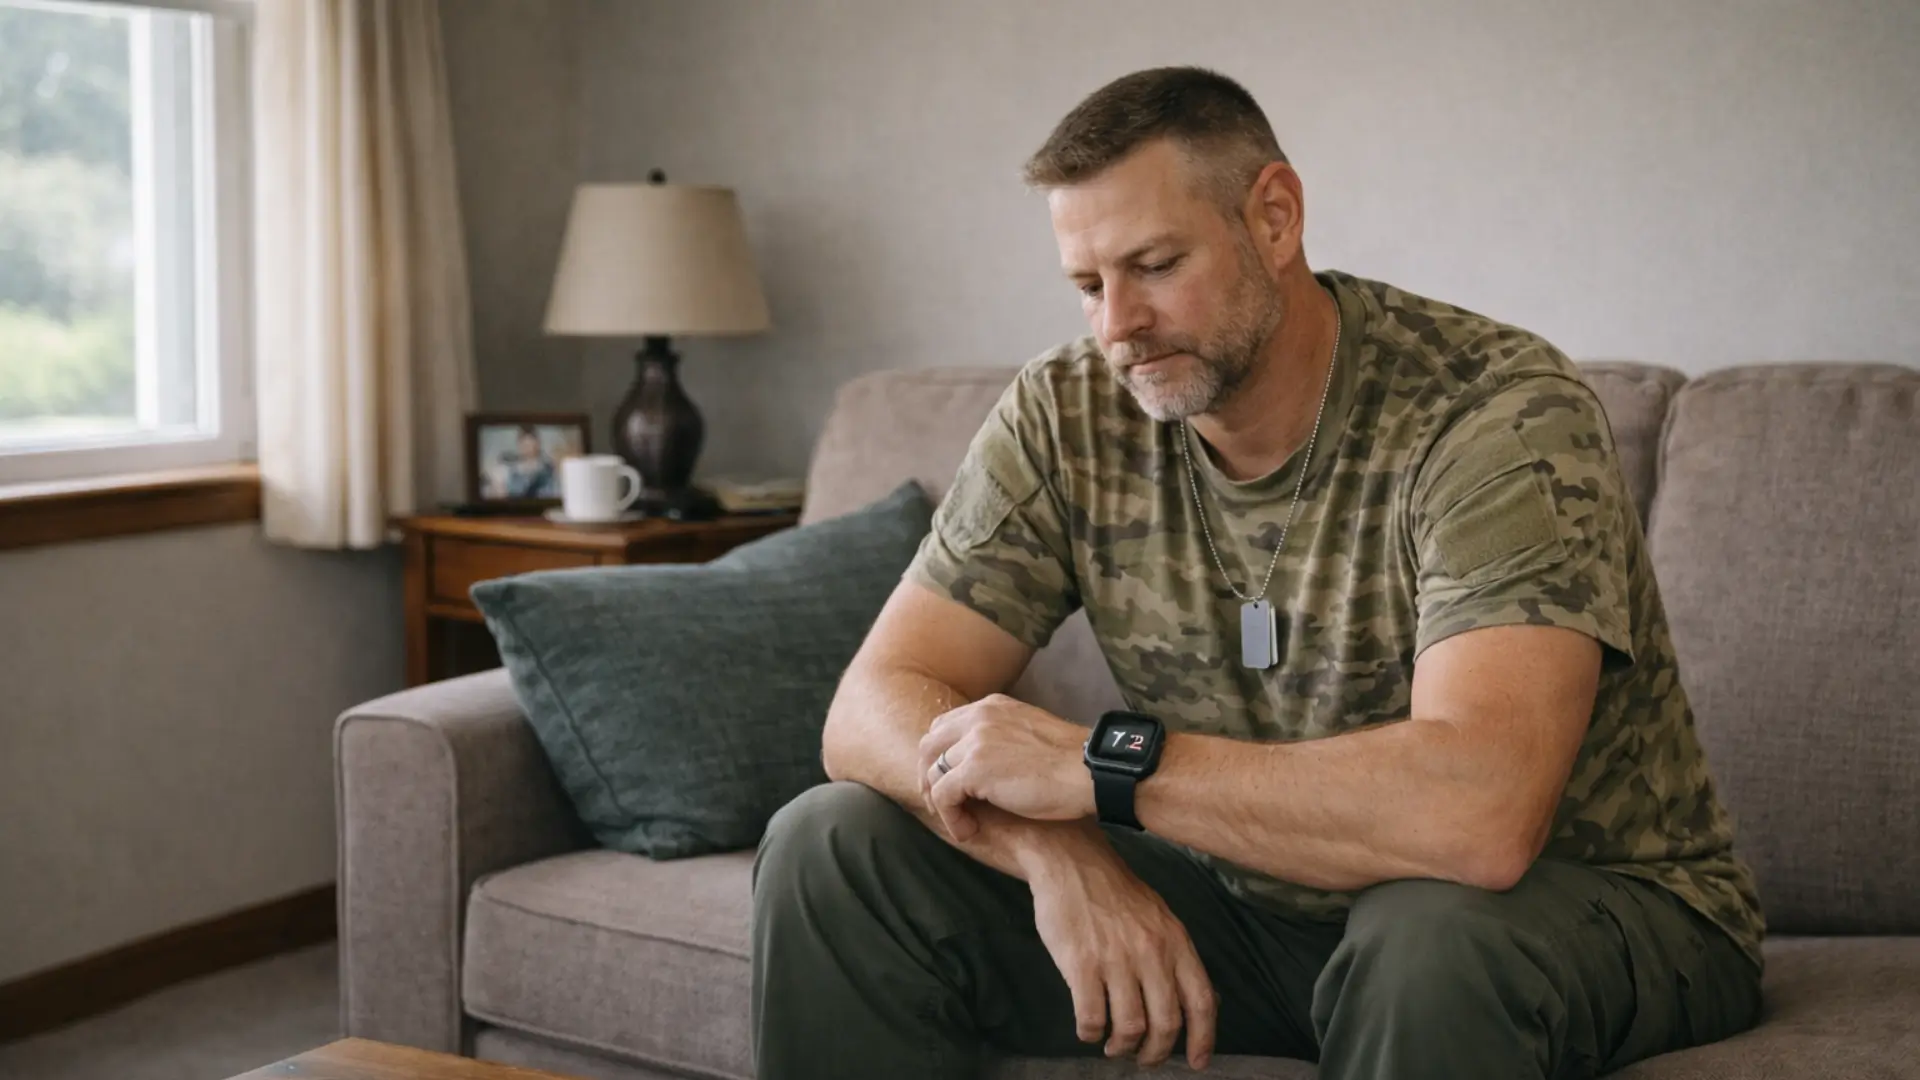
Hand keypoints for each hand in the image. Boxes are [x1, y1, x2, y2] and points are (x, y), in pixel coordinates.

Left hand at [918, 693, 1093, 840]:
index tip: (948, 781)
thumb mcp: (1031, 734)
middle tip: (941, 805)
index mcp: (992, 707)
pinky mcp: (974, 770)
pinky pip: (943, 796)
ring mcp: (974, 743)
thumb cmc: (1073, 763)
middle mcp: (979, 718)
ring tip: (961, 822)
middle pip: (929, 746)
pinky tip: (967, 831)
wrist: (1090, 772)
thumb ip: (1005, 738)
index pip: (945, 726)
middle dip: (928, 777)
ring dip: (941, 802)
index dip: (941, 756)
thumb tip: (992, 761)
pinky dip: (950, 818)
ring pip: (933, 773)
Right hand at [1021, 837, 1216, 1068]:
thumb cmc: (1116, 893)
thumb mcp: (1161, 918)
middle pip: (1166, 1024)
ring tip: (1114, 1047)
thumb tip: (1204, 1002)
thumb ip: (1179, 958)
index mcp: (1176, 942)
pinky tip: (1088, 1029)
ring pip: (1129, 1027)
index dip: (1203, 1039)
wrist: (1071, 862)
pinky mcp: (1081, 964)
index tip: (1198, 1062)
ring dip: (1121, 1047)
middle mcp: (1151, 952)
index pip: (1201, 1001)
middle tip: (1143, 1058)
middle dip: (1156, 1053)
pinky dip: (1090, 1033)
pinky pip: (1091, 1018)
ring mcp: (1116, 959)